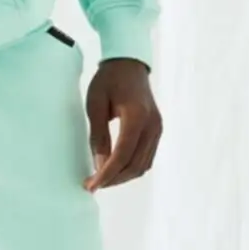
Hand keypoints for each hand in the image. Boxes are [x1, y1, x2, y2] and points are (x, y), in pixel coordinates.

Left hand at [83, 58, 161, 189]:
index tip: (90, 186)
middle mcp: (152, 126)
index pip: (122, 156)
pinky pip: (146, 157)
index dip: (106, 174)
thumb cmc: (108, 80)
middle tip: (92, 185)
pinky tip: (116, 170)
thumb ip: (99, 136)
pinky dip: (131, 168)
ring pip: (143, 165)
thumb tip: (100, 166)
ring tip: (102, 180)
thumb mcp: (96, 105)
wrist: (129, 64)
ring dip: (123, 177)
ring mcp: (158, 129)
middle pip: (135, 165)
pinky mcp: (157, 130)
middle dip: (113, 179)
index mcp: (137, 117)